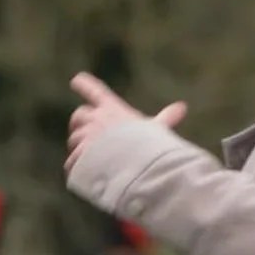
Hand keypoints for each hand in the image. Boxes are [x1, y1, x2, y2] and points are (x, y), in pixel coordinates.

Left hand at [65, 72, 186, 172]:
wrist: (135, 165)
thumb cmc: (148, 146)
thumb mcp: (157, 130)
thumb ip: (166, 118)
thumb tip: (182, 107)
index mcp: (113, 109)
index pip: (96, 91)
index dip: (86, 85)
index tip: (77, 80)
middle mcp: (96, 119)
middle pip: (79, 115)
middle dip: (78, 123)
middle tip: (80, 133)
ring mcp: (86, 136)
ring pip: (74, 140)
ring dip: (78, 148)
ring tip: (87, 160)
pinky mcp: (79, 155)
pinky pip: (72, 161)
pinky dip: (76, 167)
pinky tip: (82, 175)